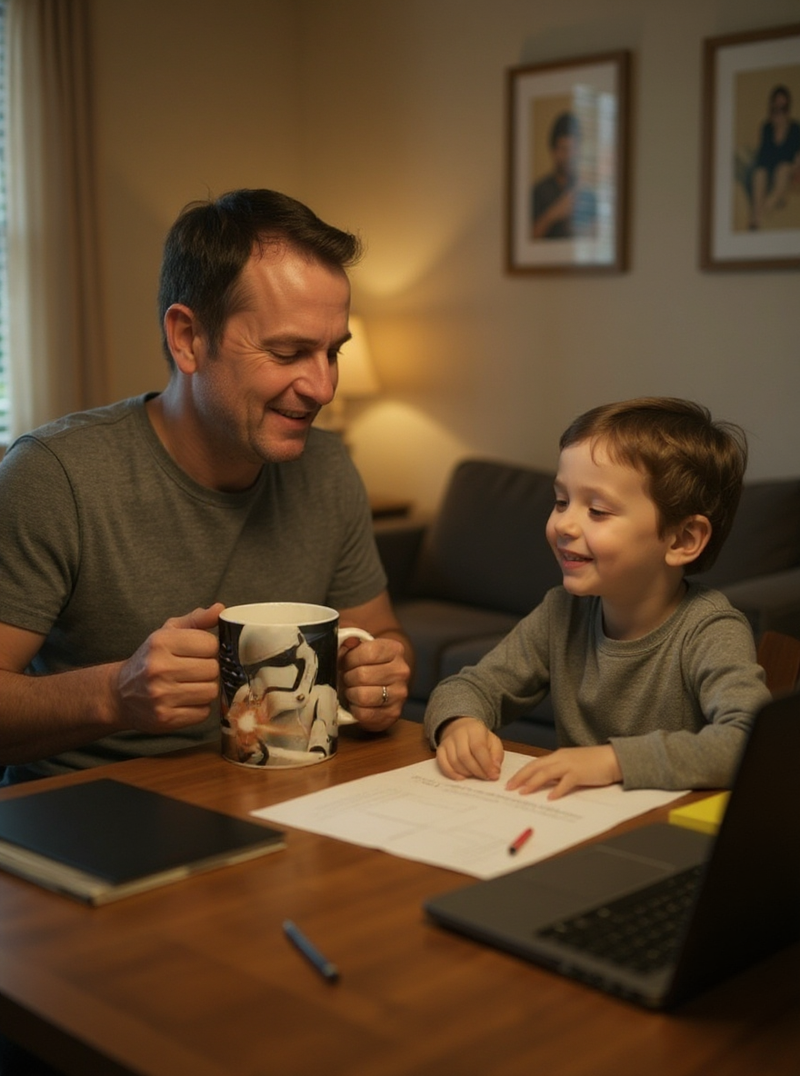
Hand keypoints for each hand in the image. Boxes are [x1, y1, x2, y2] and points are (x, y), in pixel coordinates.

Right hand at [115, 604, 222, 733]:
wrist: (119, 694)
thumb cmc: (150, 659)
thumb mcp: (167, 633)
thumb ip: (195, 620)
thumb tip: (220, 608)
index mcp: (161, 643)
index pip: (210, 644)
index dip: (211, 648)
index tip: (201, 652)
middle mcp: (159, 668)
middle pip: (213, 669)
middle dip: (210, 669)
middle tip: (197, 670)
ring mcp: (161, 696)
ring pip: (211, 691)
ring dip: (206, 688)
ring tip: (192, 685)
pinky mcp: (165, 718)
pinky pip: (202, 712)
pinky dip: (199, 707)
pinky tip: (185, 700)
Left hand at [338, 634, 408, 730]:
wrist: (383, 685)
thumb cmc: (367, 664)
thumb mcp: (359, 648)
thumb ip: (348, 642)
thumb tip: (345, 643)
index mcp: (395, 649)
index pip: (368, 652)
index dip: (349, 659)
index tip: (345, 663)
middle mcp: (401, 671)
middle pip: (362, 675)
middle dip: (347, 677)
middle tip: (347, 678)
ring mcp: (400, 693)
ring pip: (363, 696)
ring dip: (350, 693)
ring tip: (351, 690)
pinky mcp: (393, 713)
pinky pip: (364, 714)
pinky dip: (355, 709)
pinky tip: (357, 703)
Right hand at [436, 717, 503, 781]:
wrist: (464, 729)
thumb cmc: (481, 739)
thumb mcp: (494, 742)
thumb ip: (496, 756)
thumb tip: (494, 771)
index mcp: (474, 729)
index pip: (478, 747)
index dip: (486, 764)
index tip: (493, 775)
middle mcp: (458, 733)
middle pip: (464, 756)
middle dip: (477, 771)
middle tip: (485, 777)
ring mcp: (447, 741)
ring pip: (454, 761)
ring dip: (466, 773)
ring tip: (475, 775)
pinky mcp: (440, 749)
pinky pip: (442, 764)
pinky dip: (451, 774)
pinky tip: (461, 778)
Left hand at [505, 744, 621, 799]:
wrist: (613, 758)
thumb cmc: (593, 763)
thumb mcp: (572, 764)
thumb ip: (559, 771)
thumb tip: (545, 782)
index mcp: (558, 756)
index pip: (534, 763)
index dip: (521, 773)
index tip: (511, 782)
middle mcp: (561, 758)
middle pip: (535, 767)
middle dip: (520, 777)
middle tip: (509, 788)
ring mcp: (570, 765)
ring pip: (546, 773)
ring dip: (533, 783)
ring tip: (523, 793)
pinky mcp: (580, 773)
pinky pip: (566, 782)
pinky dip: (557, 790)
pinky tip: (550, 798)